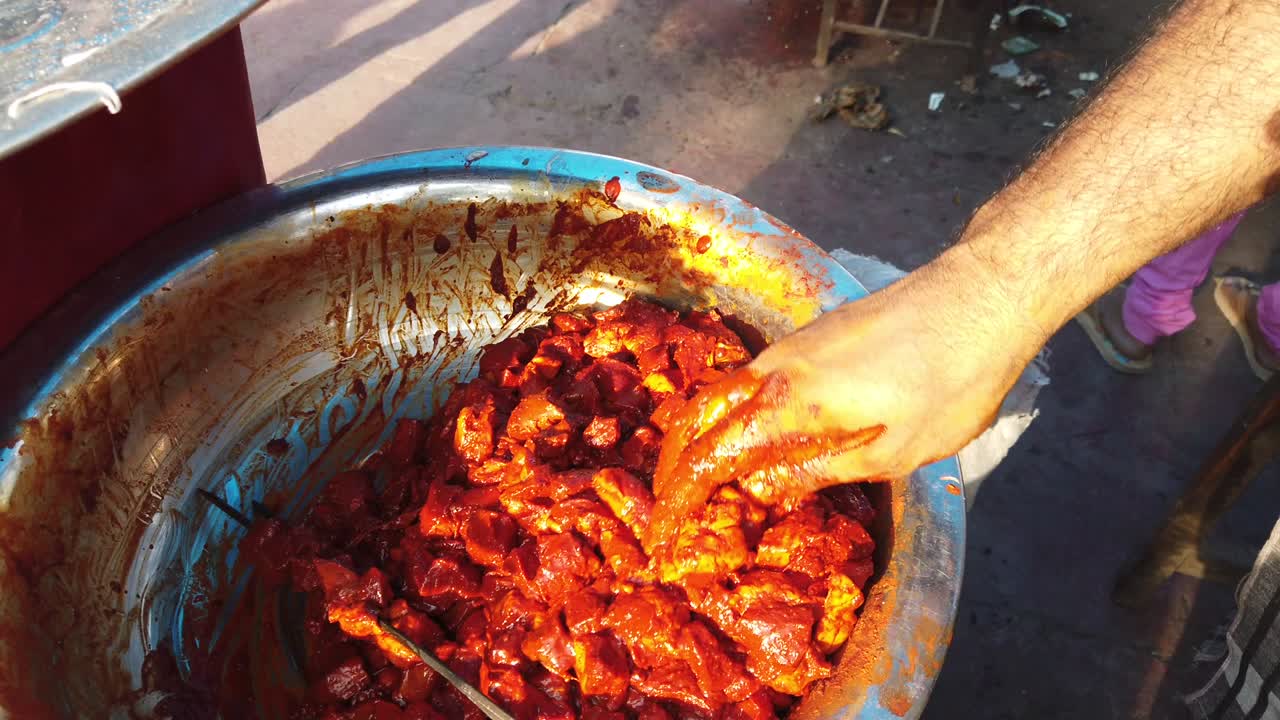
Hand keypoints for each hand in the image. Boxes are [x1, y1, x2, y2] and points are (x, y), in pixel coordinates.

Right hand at [643, 249, 1036, 549]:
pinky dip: (737, 406)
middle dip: (678, 458)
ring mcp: (795, 344)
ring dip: (705, 430)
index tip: (666, 527)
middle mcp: (777, 367)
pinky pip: (756, 374)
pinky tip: (755, 427)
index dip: (681, 493)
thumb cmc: (948, 384)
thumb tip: (760, 485)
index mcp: (789, 403)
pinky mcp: (816, 333)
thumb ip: (817, 470)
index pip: (711, 452)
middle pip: (702, 412)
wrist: (981, 298)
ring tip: (704, 470)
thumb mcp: (890, 451)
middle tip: (671, 498)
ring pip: (727, 388)